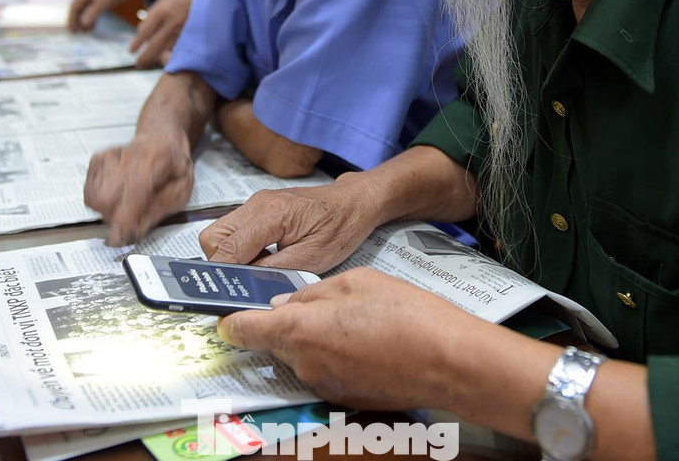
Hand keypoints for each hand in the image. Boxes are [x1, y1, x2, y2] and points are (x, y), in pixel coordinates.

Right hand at [68, 0, 133, 32]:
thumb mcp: (104, 2)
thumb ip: (93, 12)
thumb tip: (82, 23)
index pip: (74, 7)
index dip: (72, 19)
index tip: (72, 31)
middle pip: (78, 8)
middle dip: (77, 21)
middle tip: (77, 33)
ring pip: (85, 9)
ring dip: (84, 20)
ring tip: (86, 31)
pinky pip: (92, 8)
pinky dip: (91, 17)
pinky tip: (94, 26)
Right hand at [84, 130, 193, 245]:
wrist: (161, 138)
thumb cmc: (173, 162)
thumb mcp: (182, 189)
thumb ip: (160, 209)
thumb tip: (137, 229)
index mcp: (154, 162)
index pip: (131, 195)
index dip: (123, 222)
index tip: (118, 238)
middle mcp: (127, 157)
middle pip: (104, 198)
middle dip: (113, 217)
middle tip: (129, 219)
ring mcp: (108, 157)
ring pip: (92, 196)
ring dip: (106, 210)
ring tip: (125, 205)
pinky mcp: (97, 160)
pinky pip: (88, 190)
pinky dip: (99, 199)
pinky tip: (117, 194)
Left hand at [129, 0, 197, 68]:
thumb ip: (152, 14)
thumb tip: (140, 31)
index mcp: (163, 11)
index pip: (145, 31)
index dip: (136, 43)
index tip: (131, 51)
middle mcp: (172, 22)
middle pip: (154, 46)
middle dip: (145, 57)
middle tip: (138, 64)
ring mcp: (184, 31)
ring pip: (167, 50)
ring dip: (157, 58)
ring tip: (150, 63)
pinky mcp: (194, 37)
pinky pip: (179, 49)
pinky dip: (171, 55)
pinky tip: (167, 58)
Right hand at [200, 175, 380, 272]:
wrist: (354, 202)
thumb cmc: (340, 227)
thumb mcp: (311, 259)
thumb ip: (274, 273)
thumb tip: (244, 286)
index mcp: (270, 214)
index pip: (227, 248)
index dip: (223, 275)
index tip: (225, 295)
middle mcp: (256, 204)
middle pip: (212, 238)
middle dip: (222, 264)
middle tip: (247, 280)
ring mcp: (255, 204)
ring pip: (220, 234)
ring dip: (231, 256)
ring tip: (259, 268)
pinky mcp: (258, 208)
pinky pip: (234, 230)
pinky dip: (240, 248)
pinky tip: (264, 258)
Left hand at [217, 268, 480, 409]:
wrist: (449, 362)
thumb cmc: (408, 315)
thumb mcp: (357, 281)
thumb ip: (313, 293)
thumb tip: (288, 304)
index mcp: (299, 330)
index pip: (241, 330)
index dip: (232, 320)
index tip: (229, 313)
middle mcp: (304, 363)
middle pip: (272, 343)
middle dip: (283, 325)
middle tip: (315, 305)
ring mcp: (323, 385)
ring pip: (299, 357)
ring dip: (311, 340)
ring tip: (351, 322)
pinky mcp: (343, 398)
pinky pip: (323, 371)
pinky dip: (333, 357)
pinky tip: (363, 342)